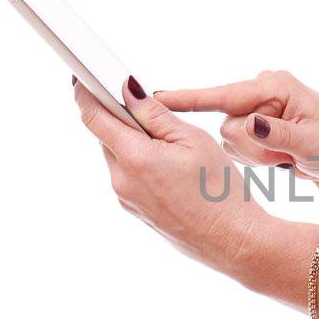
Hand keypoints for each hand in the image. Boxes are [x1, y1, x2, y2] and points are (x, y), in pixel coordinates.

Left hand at [72, 75, 271, 280]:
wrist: (232, 241)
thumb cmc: (220, 191)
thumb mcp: (192, 140)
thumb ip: (154, 114)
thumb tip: (127, 89)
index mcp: (134, 158)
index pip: (93, 117)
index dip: (86, 93)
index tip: (86, 78)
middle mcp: (121, 181)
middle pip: (106, 136)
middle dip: (122, 119)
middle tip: (152, 112)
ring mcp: (125, 199)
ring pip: (119, 156)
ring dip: (135, 143)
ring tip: (174, 148)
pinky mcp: (134, 210)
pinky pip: (129, 176)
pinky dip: (142, 164)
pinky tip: (172, 170)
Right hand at [151, 69, 318, 229]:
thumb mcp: (313, 142)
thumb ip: (279, 134)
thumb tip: (249, 124)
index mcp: (275, 86)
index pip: (224, 94)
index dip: (189, 98)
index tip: (155, 97)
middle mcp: (260, 92)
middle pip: (226, 126)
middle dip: (253, 148)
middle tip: (285, 155)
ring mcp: (254, 109)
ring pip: (230, 141)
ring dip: (256, 156)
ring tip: (286, 155)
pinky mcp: (251, 125)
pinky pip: (236, 149)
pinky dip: (256, 158)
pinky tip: (280, 157)